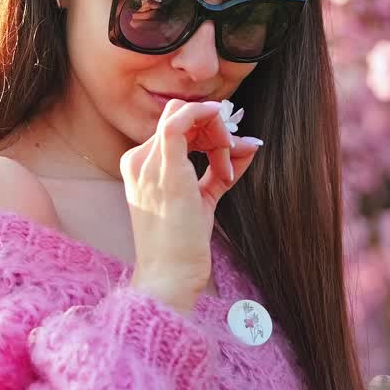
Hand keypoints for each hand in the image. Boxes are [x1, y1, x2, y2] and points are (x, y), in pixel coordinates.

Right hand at [121, 99, 262, 313]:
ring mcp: (148, 163)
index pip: (174, 126)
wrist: (169, 274)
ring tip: (227, 170)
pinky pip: (180, 121)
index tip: (226, 155)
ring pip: (184, 116)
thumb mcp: (204, 197)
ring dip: (215, 133)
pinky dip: (205, 117)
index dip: (205, 132)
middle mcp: (138, 160)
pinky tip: (224, 131)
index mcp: (140, 166)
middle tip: (231, 156)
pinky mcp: (165, 168)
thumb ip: (221, 168)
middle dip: (212, 128)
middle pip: (178, 115)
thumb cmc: (183, 243)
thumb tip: (250, 144)